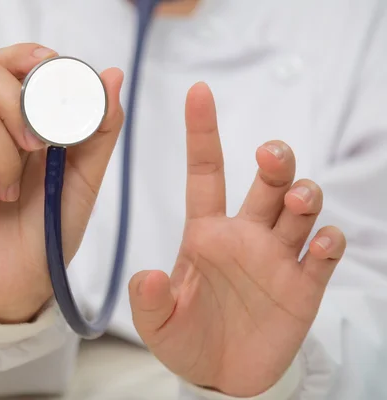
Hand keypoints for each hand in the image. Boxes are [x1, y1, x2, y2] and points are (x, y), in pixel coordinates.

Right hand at [0, 43, 124, 323]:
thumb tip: (112, 76)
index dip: (24, 57)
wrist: (27, 276)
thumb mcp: (86, 177)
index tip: (48, 66)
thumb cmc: (53, 223)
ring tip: (13, 194)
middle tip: (37, 146)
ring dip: (6, 162)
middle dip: (16, 105)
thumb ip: (99, 130)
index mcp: (22, 122)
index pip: (12, 68)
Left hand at [128, 83, 345, 396]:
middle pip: (267, 183)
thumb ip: (149, 301)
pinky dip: (327, 244)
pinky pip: (322, 256)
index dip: (203, 132)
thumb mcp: (156, 323)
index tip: (199, 92)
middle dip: (276, 160)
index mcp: (205, 234)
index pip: (206, 172)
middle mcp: (245, 236)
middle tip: (269, 154)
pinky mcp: (302, 288)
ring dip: (304, 196)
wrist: (219, 377)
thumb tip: (147, 277)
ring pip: (300, 210)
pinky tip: (320, 243)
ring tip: (298, 200)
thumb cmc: (185, 338)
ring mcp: (276, 259)